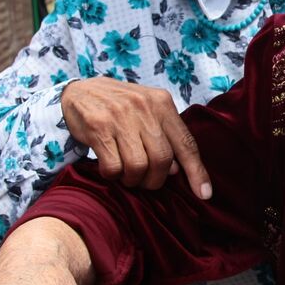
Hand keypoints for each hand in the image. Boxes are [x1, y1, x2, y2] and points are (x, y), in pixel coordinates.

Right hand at [61, 77, 211, 196]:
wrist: (80, 91)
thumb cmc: (120, 107)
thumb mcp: (147, 112)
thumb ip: (164, 136)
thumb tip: (176, 171)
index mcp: (162, 103)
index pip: (186, 143)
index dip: (197, 172)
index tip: (204, 194)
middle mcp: (145, 107)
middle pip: (162, 160)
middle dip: (155, 180)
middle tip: (145, 182)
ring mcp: (121, 116)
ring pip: (138, 166)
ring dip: (132, 179)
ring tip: (126, 174)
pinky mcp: (99, 126)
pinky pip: (113, 166)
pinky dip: (112, 175)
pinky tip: (109, 166)